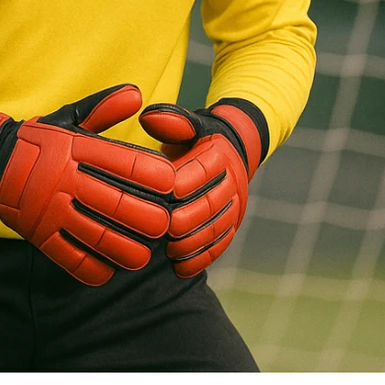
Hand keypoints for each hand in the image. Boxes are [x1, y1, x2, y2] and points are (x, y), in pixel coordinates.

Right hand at [0, 84, 175, 285]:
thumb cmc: (41, 140)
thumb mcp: (70, 117)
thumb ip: (104, 107)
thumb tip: (137, 94)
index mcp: (76, 148)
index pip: (127, 165)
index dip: (156, 178)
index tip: (172, 185)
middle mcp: (65, 179)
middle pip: (120, 206)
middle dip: (150, 220)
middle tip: (164, 225)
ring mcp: (51, 211)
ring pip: (102, 239)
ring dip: (130, 250)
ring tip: (143, 253)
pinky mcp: (40, 236)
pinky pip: (74, 260)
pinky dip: (98, 269)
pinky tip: (111, 267)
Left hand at [138, 99, 263, 277]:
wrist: (226, 152)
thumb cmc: (192, 139)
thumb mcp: (185, 124)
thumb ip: (169, 120)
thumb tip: (148, 117)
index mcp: (219, 153)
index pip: (199, 171)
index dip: (178, 184)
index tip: (157, 195)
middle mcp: (233, 180)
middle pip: (210, 204)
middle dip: (185, 219)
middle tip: (161, 230)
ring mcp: (236, 206)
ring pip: (217, 228)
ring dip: (193, 243)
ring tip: (169, 250)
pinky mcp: (233, 226)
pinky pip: (221, 245)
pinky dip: (202, 258)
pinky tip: (181, 267)